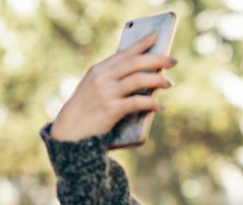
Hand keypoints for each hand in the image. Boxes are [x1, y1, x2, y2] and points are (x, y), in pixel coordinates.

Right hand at [50, 32, 176, 141]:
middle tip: (173, 61)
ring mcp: (106, 93)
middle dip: (157, 60)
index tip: (156, 35)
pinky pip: (137, 102)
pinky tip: (159, 106)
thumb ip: (111, 78)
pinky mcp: (111, 109)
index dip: (142, 44)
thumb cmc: (86, 110)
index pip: (124, 53)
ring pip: (138, 79)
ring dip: (157, 80)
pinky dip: (151, 103)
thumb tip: (140, 75)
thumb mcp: (93, 88)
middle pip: (135, 63)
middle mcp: (102, 78)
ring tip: (168, 83)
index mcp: (98, 70)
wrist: (69, 131)